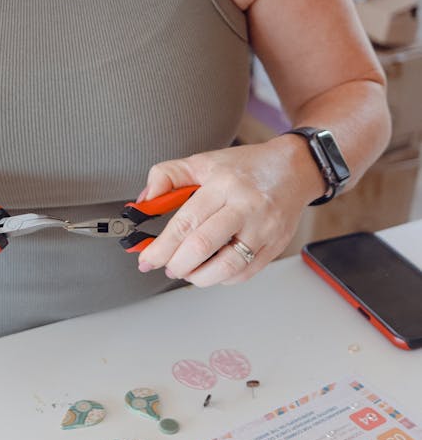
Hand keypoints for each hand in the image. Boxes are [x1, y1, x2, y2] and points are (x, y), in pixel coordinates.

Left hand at [136, 140, 313, 286]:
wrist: (294, 169)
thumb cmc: (246, 167)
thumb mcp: (203, 162)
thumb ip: (168, 176)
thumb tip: (145, 201)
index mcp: (223, 184)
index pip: (186, 221)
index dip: (162, 246)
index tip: (147, 258)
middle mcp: (245, 207)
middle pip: (202, 246)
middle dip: (176, 264)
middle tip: (166, 265)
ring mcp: (263, 229)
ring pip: (225, 267)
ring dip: (198, 276)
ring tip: (187, 270)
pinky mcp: (274, 246)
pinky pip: (244, 273)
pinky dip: (221, 278)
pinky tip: (211, 268)